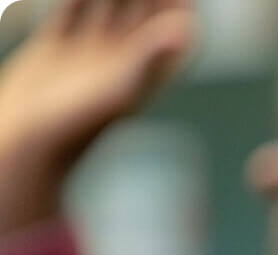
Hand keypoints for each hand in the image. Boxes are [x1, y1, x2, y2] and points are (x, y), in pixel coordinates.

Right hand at [0, 0, 194, 230]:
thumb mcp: (116, 90)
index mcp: (150, 66)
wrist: (23, 149)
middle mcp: (126, 56)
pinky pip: (73, 5)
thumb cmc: (73, 128)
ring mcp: (92, 50)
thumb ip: (149, 56)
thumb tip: (186, 29)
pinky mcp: (58, 47)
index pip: (175, 14)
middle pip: (144, 2)